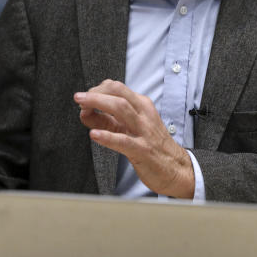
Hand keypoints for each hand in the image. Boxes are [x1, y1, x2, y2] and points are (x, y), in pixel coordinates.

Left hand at [75, 79, 193, 198]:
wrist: (176, 168)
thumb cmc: (151, 146)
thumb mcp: (130, 128)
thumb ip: (107, 120)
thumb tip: (84, 113)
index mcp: (141, 106)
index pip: (117, 88)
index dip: (97, 90)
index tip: (85, 99)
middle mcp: (143, 114)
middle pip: (118, 92)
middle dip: (96, 92)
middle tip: (79, 98)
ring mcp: (144, 131)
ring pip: (121, 108)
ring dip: (98, 103)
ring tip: (82, 107)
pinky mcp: (142, 150)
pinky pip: (123, 140)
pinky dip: (107, 136)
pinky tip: (94, 135)